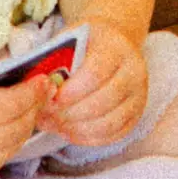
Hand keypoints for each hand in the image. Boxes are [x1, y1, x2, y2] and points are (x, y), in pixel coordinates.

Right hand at [0, 58, 52, 178]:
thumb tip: (33, 74)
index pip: (11, 106)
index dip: (33, 92)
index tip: (45, 80)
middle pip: (16, 128)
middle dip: (34, 108)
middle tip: (43, 92)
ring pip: (12, 146)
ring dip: (26, 126)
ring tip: (30, 107)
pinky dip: (10, 142)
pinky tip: (11, 126)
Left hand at [49, 19, 148, 147]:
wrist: (114, 43)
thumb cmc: (86, 44)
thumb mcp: (69, 40)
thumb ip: (55, 62)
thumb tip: (38, 89)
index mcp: (117, 47)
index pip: (96, 73)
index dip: (72, 91)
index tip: (52, 98)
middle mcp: (135, 70)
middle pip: (103, 101)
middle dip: (71, 113)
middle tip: (48, 116)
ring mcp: (139, 94)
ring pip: (109, 122)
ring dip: (78, 128)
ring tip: (56, 125)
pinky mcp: (137, 113)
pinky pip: (114, 134)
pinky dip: (89, 138)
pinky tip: (70, 132)